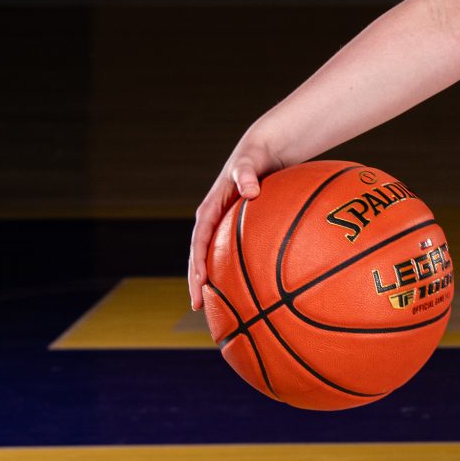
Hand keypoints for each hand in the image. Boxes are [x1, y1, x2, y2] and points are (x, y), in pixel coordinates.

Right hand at [188, 133, 282, 309]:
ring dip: (211, 282)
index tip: (199, 283)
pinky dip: (233, 272)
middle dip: (196, 281)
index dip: (196, 262)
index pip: (199, 240)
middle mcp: (213, 221)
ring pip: (213, 259)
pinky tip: (246, 291)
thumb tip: (250, 191)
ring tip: (214, 308)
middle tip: (198, 306)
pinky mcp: (236, 230)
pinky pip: (232, 254)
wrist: (263, 152)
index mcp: (210, 209)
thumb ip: (245, 174)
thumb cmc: (254, 156)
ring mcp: (224, 227)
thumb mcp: (248, 161)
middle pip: (200, 256)